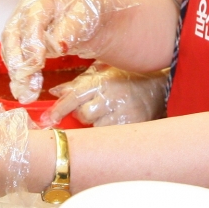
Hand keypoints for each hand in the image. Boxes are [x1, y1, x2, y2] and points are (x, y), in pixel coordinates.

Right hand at [1, 0, 141, 101]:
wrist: (86, 13)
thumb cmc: (87, 10)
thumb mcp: (86, 16)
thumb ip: (72, 29)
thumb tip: (59, 45)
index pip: (32, 20)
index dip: (32, 42)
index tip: (36, 63)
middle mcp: (26, 11)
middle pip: (12, 35)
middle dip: (17, 62)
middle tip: (26, 85)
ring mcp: (21, 25)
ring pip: (10, 48)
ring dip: (16, 72)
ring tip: (25, 94)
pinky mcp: (22, 40)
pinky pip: (15, 57)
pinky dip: (19, 74)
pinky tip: (24, 90)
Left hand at [42, 62, 167, 127]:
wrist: (160, 85)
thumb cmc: (128, 77)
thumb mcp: (103, 73)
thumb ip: (79, 83)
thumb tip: (56, 92)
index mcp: (102, 81)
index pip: (74, 97)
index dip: (59, 109)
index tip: (48, 119)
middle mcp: (112, 97)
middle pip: (84, 115)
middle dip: (82, 115)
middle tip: (91, 109)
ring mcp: (124, 113)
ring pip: (97, 128)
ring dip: (96, 124)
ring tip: (106, 115)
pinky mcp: (134, 126)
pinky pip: (112, 135)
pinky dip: (110, 131)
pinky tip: (115, 122)